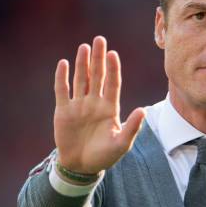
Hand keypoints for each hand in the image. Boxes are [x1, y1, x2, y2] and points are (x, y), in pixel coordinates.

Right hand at [53, 36, 145, 173]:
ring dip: (81, 64)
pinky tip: (63, 63)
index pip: (113, 83)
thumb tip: (143, 110)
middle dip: (98, 59)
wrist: (81, 166)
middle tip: (100, 40)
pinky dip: (61, 78)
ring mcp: (79, 106)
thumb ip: (132, 127)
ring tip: (84, 47)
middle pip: (97, 76)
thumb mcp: (122, 144)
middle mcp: (95, 103)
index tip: (113, 54)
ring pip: (81, 79)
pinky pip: (62, 91)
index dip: (113, 69)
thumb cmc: (104, 156)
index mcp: (110, 108)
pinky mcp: (63, 111)